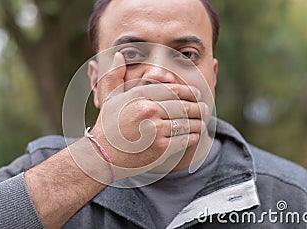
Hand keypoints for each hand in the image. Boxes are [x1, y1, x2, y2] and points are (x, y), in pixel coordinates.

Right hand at [89, 52, 207, 179]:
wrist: (102, 156)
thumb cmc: (107, 126)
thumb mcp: (109, 98)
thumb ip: (115, 75)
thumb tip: (118, 54)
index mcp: (139, 95)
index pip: (172, 90)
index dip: (188, 91)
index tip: (196, 93)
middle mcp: (149, 110)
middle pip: (183, 106)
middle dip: (197, 107)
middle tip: (204, 107)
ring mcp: (155, 130)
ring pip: (186, 123)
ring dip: (197, 122)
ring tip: (202, 121)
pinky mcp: (160, 148)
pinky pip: (183, 139)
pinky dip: (192, 137)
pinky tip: (194, 135)